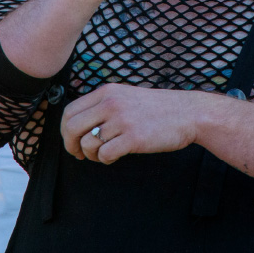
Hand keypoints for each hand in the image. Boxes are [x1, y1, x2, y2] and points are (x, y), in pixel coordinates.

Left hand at [61, 84, 197, 163]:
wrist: (188, 113)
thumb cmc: (157, 109)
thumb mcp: (125, 96)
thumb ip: (103, 105)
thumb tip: (78, 125)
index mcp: (106, 92)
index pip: (70, 111)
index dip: (65, 131)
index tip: (72, 141)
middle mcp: (111, 103)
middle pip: (72, 128)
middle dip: (71, 146)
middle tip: (79, 154)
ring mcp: (122, 120)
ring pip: (88, 143)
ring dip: (91, 155)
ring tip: (102, 156)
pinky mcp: (133, 138)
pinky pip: (105, 154)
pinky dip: (105, 160)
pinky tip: (113, 158)